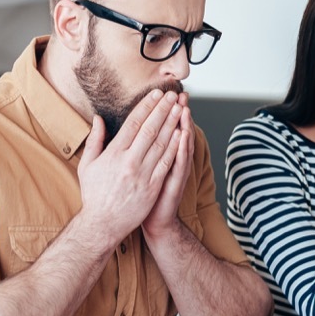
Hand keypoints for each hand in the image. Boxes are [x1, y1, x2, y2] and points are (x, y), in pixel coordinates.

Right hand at [77, 89, 182, 246]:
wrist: (103, 224)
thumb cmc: (94, 194)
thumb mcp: (87, 165)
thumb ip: (95, 140)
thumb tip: (98, 118)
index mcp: (113, 154)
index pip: (133, 124)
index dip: (146, 106)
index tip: (156, 94)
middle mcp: (128, 162)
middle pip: (149, 129)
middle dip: (163, 110)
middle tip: (172, 95)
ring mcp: (142, 174)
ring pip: (161, 144)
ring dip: (172, 124)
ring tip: (180, 108)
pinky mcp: (153, 186)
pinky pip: (167, 163)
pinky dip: (175, 147)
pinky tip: (182, 134)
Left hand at [143, 92, 194, 239]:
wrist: (153, 221)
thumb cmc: (143, 196)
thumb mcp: (140, 169)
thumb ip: (137, 149)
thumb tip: (130, 131)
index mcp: (159, 155)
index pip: (163, 128)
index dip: (164, 111)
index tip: (164, 94)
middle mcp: (170, 161)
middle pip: (176, 132)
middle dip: (177, 113)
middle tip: (180, 95)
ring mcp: (175, 171)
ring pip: (181, 145)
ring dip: (184, 126)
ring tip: (184, 109)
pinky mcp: (175, 183)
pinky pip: (179, 164)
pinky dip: (182, 150)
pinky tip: (183, 137)